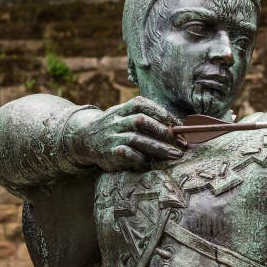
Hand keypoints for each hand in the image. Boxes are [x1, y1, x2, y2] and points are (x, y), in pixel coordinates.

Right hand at [66, 96, 185, 171]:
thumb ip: (147, 118)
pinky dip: (139, 157)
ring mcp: (112, 136)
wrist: (83, 138)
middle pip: (142, 121)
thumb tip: (179, 126)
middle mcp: (116, 121)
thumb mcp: (126, 116)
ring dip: (159, 147)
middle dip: (165, 132)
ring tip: (176, 155)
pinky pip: (125, 153)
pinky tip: (150, 162)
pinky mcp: (109, 152)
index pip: (142, 105)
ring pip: (137, 139)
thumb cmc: (116, 128)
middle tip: (182, 143)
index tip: (180, 125)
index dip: (162, 113)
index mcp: (122, 109)